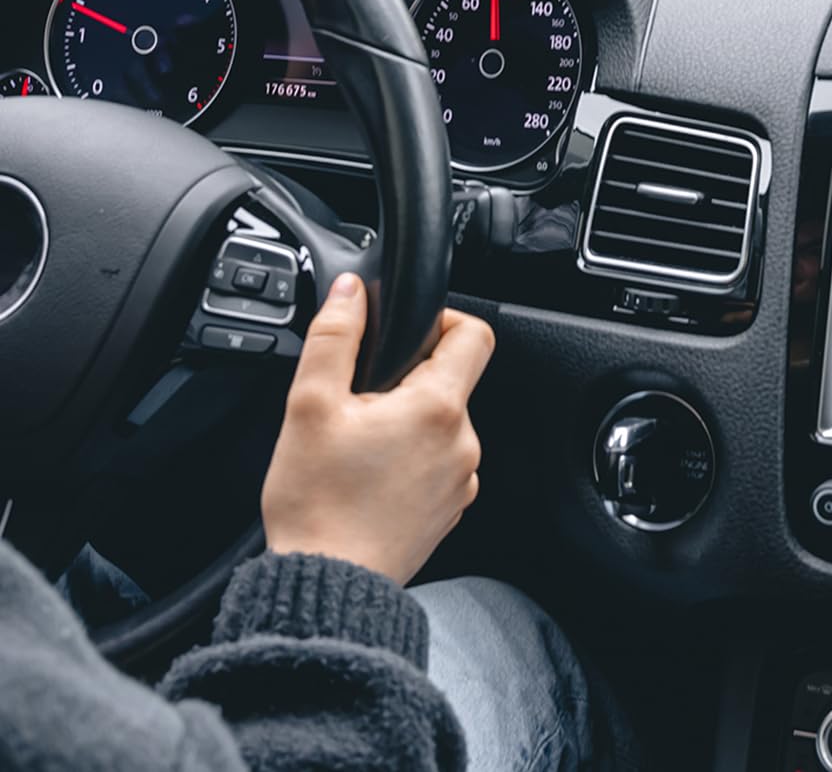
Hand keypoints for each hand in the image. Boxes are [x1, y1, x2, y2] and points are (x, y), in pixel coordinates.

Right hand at [261, 273, 495, 584]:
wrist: (327, 587)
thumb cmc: (317, 505)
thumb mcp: (308, 407)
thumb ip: (334, 338)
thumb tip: (350, 292)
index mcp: (438, 407)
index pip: (474, 334)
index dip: (442, 320)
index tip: (405, 333)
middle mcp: (463, 442)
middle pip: (451, 381)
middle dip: (408, 381)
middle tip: (358, 403)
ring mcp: (462, 479)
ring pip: (442, 424)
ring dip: (407, 423)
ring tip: (359, 446)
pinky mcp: (450, 509)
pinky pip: (438, 463)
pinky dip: (411, 459)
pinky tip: (370, 477)